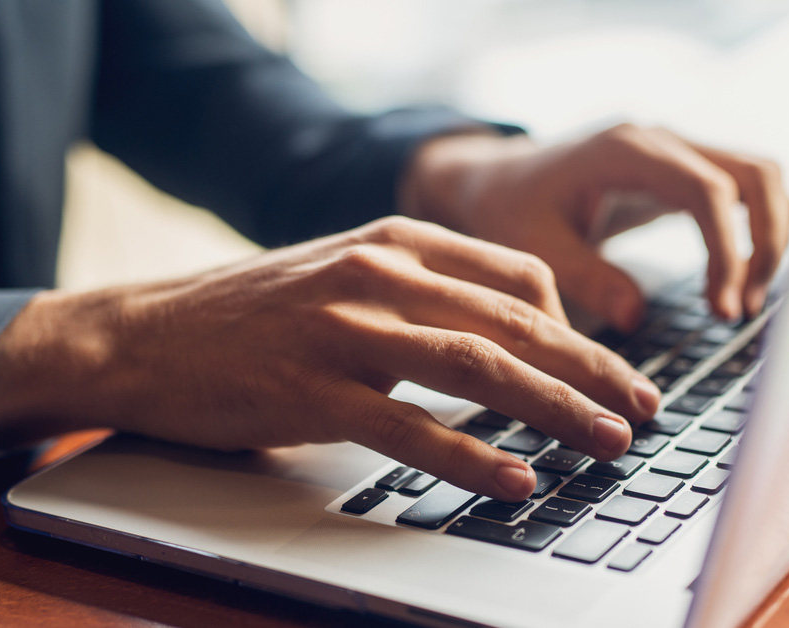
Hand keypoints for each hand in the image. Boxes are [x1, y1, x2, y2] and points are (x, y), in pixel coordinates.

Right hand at [0, 217, 661, 500]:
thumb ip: (421, 293)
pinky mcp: (310, 389)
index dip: (579, 329)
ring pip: (475, 367)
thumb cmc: (254, 314)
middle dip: (591, 370)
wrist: (144, 335)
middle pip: (513, 323)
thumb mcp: (345, 276)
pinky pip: (408, 427)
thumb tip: (506, 335)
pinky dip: (471, 457)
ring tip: (607, 443)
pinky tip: (515, 481)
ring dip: (553, 409)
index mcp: (396, 240)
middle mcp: (378, 272)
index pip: (518, 277)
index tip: (615, 370)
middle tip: (644, 409)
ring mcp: (343, 329)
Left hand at [402, 124, 788, 329]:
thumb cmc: (510, 210)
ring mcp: (677, 150)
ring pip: (760, 176)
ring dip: (770, 236)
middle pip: (755, 173)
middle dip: (766, 243)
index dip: (727, 250)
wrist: (498, 180)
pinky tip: (738, 280)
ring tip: (742, 302)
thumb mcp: (534, 246)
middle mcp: (661, 140)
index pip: (707, 190)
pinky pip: (744, 189)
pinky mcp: (683, 170)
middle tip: (742, 310)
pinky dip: (757, 230)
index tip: (721, 309)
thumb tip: (634, 318)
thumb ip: (584, 277)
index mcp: (625, 150)